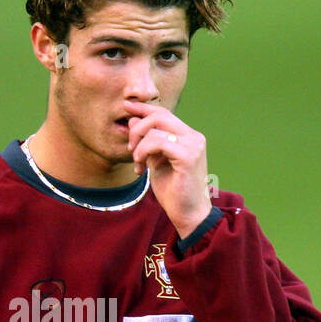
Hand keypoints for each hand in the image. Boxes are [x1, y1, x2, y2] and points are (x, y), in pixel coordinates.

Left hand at [124, 98, 211, 238]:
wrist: (188, 215)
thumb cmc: (173, 191)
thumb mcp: (155, 162)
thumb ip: (147, 142)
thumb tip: (134, 119)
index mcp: (189, 137)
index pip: (164, 114)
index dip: (144, 108)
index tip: (126, 106)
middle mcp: (194, 137)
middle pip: (160, 115)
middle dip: (138, 128)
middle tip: (130, 148)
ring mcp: (193, 145)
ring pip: (156, 128)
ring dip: (139, 145)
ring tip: (138, 163)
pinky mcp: (188, 156)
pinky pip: (158, 142)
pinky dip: (144, 152)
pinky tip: (142, 167)